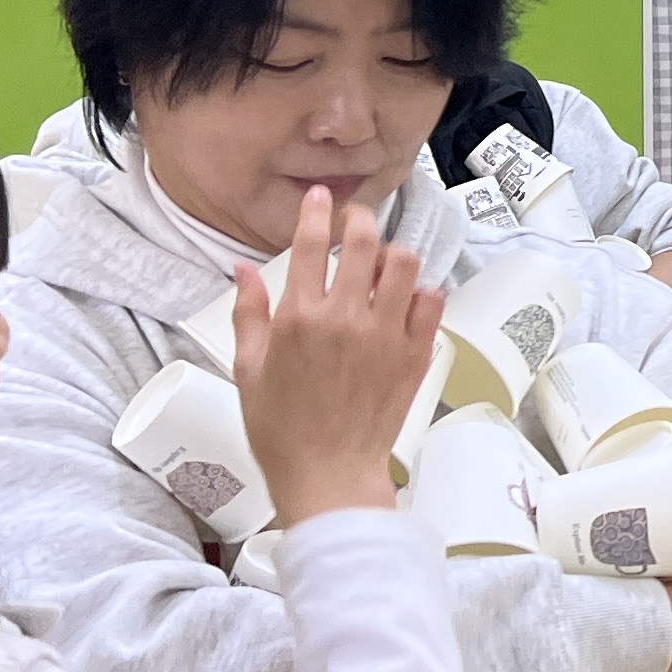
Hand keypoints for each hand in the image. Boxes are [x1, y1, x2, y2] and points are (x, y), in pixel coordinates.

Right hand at [233, 190, 441, 525]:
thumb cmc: (282, 429)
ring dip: (392, 255)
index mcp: (299, 319)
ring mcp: (385, 334)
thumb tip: (240, 270)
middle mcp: (346, 319)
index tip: (321, 198)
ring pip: (404, 264)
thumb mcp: (248, 369)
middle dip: (360, 220)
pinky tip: (406, 300)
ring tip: (381, 266)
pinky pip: (431, 302)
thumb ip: (247, 313)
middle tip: (356, 222)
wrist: (329, 473)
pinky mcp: (415, 354)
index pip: (310, 244)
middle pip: (364, 242)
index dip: (316, 212)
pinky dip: (421, 292)